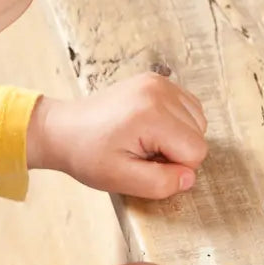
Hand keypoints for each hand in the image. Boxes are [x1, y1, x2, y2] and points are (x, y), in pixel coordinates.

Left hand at [27, 73, 206, 199]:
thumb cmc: (88, 154)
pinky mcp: (158, 80)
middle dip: (176, 151)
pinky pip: (189, 107)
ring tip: (145, 140)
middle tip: (142, 152)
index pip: (196, 152)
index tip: (145, 163)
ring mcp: (159, 82)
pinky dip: (177, 123)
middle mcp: (160, 91)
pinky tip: (151, 129)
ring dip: (178, 137)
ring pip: (198, 121)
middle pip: (199, 135)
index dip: (175, 167)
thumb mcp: (121, 179)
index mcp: (152, 114)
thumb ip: (161, 183)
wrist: (64, 129)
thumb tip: (189, 178)